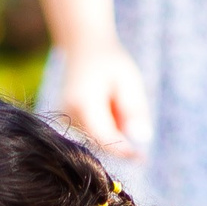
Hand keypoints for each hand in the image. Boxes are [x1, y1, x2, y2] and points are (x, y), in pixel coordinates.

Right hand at [56, 40, 152, 158]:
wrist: (83, 47)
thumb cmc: (110, 62)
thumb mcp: (129, 80)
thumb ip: (134, 109)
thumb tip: (142, 137)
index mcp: (83, 103)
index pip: (105, 138)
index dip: (124, 151)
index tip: (142, 158)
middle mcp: (68, 113)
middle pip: (102, 140)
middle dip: (119, 131)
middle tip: (123, 101)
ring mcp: (65, 117)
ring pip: (98, 137)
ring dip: (112, 125)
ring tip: (112, 97)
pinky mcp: (66, 120)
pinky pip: (93, 131)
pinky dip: (104, 122)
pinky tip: (103, 101)